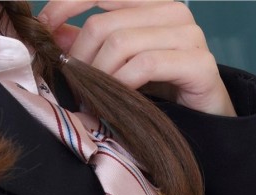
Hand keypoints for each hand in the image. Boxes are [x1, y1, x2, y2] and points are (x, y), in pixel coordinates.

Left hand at [35, 1, 236, 115]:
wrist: (210, 122)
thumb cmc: (164, 92)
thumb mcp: (121, 63)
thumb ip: (91, 44)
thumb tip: (52, 32)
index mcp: (151, 1)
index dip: (67, 3)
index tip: (44, 27)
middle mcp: (172, 9)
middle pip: (105, 23)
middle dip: (82, 56)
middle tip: (75, 84)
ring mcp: (188, 34)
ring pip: (122, 43)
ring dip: (100, 75)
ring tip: (94, 98)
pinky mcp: (199, 62)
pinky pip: (146, 64)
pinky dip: (123, 84)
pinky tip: (118, 99)